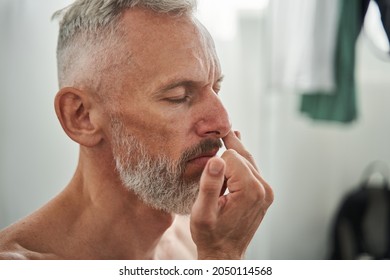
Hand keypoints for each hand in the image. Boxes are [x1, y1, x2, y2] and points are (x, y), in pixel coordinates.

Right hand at [190, 130, 273, 258]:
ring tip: (229, 134)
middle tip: (222, 126)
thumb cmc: (210, 235)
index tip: (207, 173)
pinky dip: (241, 162)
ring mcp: (266, 191)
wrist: (225, 253)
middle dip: (228, 146)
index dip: (215, 162)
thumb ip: (209, 185)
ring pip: (248, 160)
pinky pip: (252, 169)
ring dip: (234, 154)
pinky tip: (235, 152)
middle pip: (242, 154)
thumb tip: (216, 158)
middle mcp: (263, 188)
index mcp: (250, 190)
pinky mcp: (264, 193)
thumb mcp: (202, 213)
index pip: (230, 156)